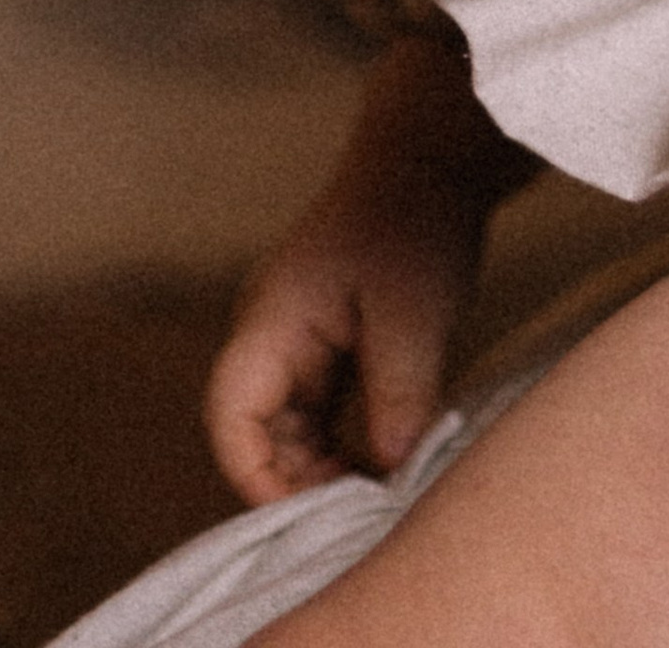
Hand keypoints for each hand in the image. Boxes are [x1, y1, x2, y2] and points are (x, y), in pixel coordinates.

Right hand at [204, 33, 530, 503]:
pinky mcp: (333, 341)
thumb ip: (397, 392)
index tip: (312, 515)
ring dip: (325, 464)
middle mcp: (273, 335)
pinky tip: (388, 459)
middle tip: (361, 512)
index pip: (232, 418)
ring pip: (292, 426)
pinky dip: (347, 440)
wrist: (436, 153)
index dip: (258, 476)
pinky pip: (324, 409)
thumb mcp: (414, 310)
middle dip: (299, 479)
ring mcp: (301, 338)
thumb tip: (387, 468)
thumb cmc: (415, 218)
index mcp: (270, 321)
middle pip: (259, 432)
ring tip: (378, 494)